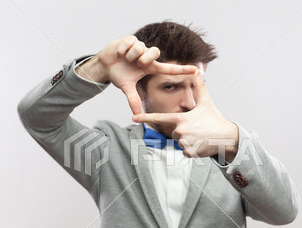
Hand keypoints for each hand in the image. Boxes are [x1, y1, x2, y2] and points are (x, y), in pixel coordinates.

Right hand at [77, 35, 197, 114]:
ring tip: (125, 59)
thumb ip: (133, 99)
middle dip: (144, 58)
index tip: (196, 70)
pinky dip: (123, 50)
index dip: (182, 70)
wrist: (105, 65)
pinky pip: (130, 43)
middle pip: (154, 52)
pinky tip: (120, 53)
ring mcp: (140, 46)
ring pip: (140, 48)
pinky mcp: (131, 39)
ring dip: (130, 55)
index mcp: (151, 68)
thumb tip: (137, 114)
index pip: (169, 69)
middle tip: (135, 64)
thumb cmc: (119, 75)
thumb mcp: (126, 87)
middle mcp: (148, 56)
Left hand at [132, 70, 238, 160]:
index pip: (159, 118)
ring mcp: (184, 143)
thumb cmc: (215, 119)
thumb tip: (197, 71)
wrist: (226, 137)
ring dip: (188, 140)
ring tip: (200, 136)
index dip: (145, 118)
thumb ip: (199, 87)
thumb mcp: (206, 102)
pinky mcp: (189, 152)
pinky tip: (201, 144)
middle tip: (197, 129)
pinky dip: (192, 149)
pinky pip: (185, 151)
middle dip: (184, 131)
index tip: (133, 117)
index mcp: (181, 118)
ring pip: (179, 142)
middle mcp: (180, 131)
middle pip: (174, 132)